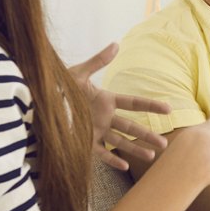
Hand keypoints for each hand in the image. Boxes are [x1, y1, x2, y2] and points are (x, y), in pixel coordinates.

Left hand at [70, 43, 171, 170]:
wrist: (40, 102)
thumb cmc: (59, 86)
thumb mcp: (79, 73)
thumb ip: (98, 61)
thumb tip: (116, 44)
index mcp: (106, 100)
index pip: (134, 103)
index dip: (151, 105)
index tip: (169, 109)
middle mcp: (105, 117)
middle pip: (131, 127)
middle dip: (148, 135)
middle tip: (165, 144)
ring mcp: (96, 131)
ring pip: (120, 141)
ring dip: (135, 149)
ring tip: (151, 157)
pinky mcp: (85, 142)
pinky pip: (101, 153)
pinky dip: (112, 160)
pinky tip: (124, 167)